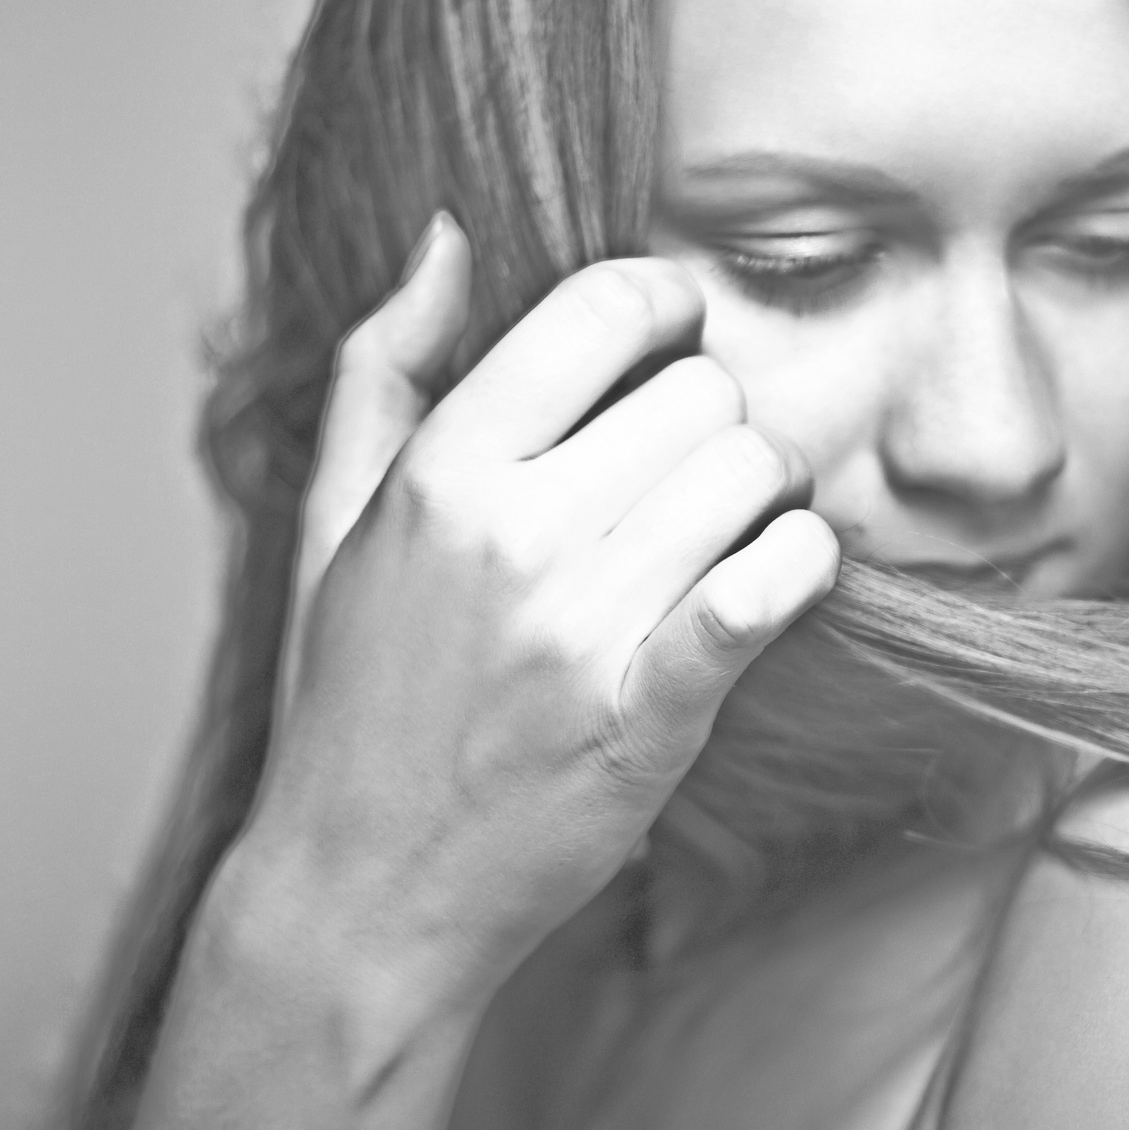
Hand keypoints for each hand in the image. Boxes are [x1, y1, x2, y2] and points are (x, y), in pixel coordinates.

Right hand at [231, 213, 840, 1013]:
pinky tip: (779, 573)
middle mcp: (511, 538)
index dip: (664, 302)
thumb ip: (383, 367)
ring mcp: (582, 630)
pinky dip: (798, 566)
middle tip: (698, 464)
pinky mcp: (649, 718)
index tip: (674, 335)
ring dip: (768, 492)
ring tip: (733, 528)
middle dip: (718, 415)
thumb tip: (447, 233)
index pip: (598, 309)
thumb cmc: (352, 700)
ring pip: (750, 475)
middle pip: (700, 393)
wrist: (359, 896)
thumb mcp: (330, 521)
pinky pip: (766, 589)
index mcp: (437, 474)